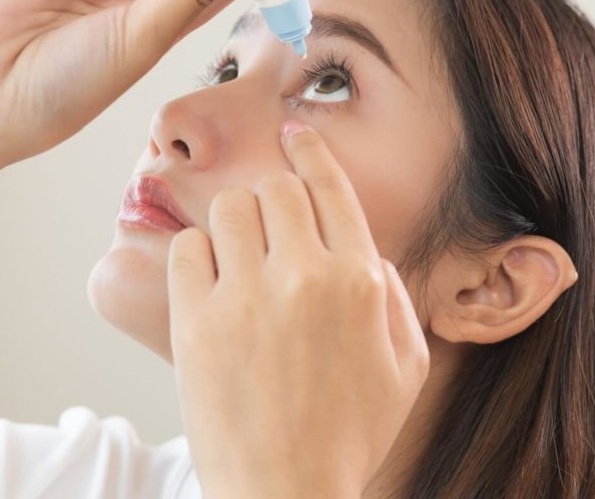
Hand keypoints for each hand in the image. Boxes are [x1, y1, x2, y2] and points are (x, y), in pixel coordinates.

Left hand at [167, 121, 430, 498]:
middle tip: (268, 228)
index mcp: (361, 282)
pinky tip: (209, 284)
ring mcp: (248, 297)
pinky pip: (188, 248)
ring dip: (235, 225)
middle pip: (277, 188)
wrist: (285, 491)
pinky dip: (198, 256)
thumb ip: (394, 297)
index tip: (293, 131)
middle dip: (273, 199)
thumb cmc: (349, 435)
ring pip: (231, 208)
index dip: (309, 150)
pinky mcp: (197, 321)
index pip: (330, 185)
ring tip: (238, 259)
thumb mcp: (406, 368)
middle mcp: (307, 277)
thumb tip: (363, 250)